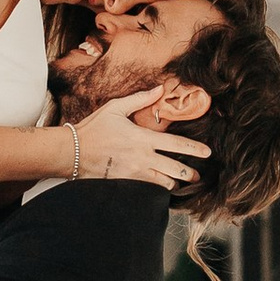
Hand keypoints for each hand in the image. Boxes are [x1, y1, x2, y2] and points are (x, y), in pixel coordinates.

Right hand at [71, 93, 209, 191]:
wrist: (72, 152)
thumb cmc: (94, 128)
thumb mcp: (116, 108)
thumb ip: (140, 99)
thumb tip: (159, 89)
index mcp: (142, 138)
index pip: (176, 144)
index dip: (195, 149)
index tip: (207, 153)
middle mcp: (142, 158)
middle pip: (175, 169)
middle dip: (190, 173)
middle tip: (197, 175)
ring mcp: (134, 174)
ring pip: (164, 184)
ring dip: (172, 183)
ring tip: (177, 181)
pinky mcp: (126, 184)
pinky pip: (147, 191)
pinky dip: (156, 191)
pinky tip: (158, 188)